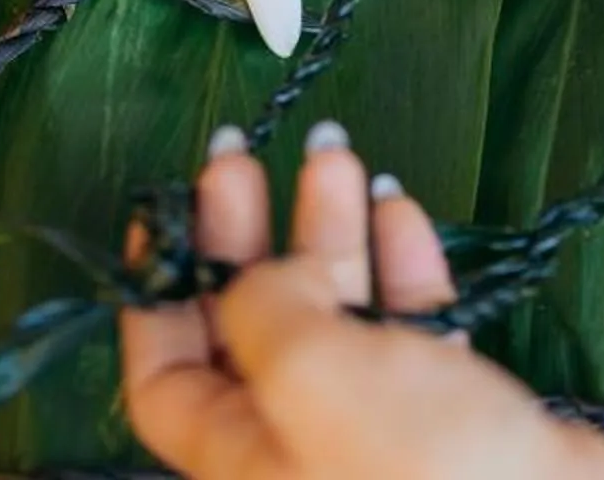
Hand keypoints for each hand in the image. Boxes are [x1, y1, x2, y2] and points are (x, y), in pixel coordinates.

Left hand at [121, 122, 603, 479]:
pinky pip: (406, 327)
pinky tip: (400, 207)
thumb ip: (262, 307)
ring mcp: (374, 428)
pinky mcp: (446, 413)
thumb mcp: (310, 373)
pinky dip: (401, 265)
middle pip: (248, 327)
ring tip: (337, 155)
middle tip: (243, 156)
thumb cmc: (416, 464)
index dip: (157, 291)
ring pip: (334, 315)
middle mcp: (298, 444)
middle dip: (248, 235)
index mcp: (239, 458)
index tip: (164, 208)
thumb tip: (265, 276)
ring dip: (332, 232)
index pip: (166, 376)